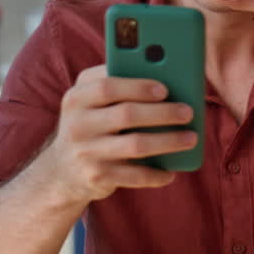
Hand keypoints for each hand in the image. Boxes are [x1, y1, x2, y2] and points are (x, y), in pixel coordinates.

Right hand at [36, 66, 196, 205]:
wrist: (61, 170)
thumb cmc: (93, 123)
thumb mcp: (92, 101)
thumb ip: (119, 84)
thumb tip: (169, 76)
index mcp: (77, 97)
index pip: (107, 86)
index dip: (138, 86)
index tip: (165, 89)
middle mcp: (77, 124)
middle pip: (126, 114)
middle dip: (163, 112)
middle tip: (188, 112)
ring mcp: (86, 152)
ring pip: (135, 145)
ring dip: (169, 141)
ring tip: (191, 138)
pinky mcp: (96, 176)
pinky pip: (134, 175)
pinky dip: (156, 174)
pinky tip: (171, 171)